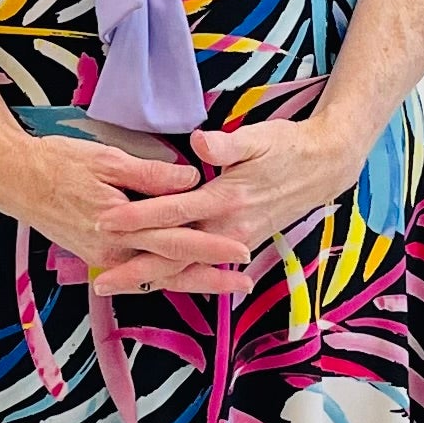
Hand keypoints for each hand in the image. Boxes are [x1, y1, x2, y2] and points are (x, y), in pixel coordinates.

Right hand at [0, 124, 246, 293]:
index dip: (212, 246)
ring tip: (224, 285)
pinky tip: (181, 277)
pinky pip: (137, 271)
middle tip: (246, 283)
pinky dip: (162, 276)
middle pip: (172, 268)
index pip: (176, 239)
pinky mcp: (97, 256)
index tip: (242, 250)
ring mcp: (104, 258)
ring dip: (191, 281)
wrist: (13, 181)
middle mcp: (114, 250)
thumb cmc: (58, 163)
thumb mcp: (107, 160)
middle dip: (211, 277)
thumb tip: (192, 180)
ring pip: (156, 274)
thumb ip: (151, 175)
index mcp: (120, 226)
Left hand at [84, 116, 366, 296]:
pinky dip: (174, 275)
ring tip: (116, 285)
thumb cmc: (287, 147)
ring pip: (186, 267)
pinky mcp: (239, 244)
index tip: (104, 220)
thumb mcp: (259, 137)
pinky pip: (200, 266)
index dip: (137, 218)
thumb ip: (227, 143)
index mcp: (227, 200)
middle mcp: (228, 229)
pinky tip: (152, 279)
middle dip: (136, 268)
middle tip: (99, 279)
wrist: (323, 168)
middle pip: (174, 255)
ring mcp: (234, 241)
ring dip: (150, 278)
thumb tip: (200, 141)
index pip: (172, 213)